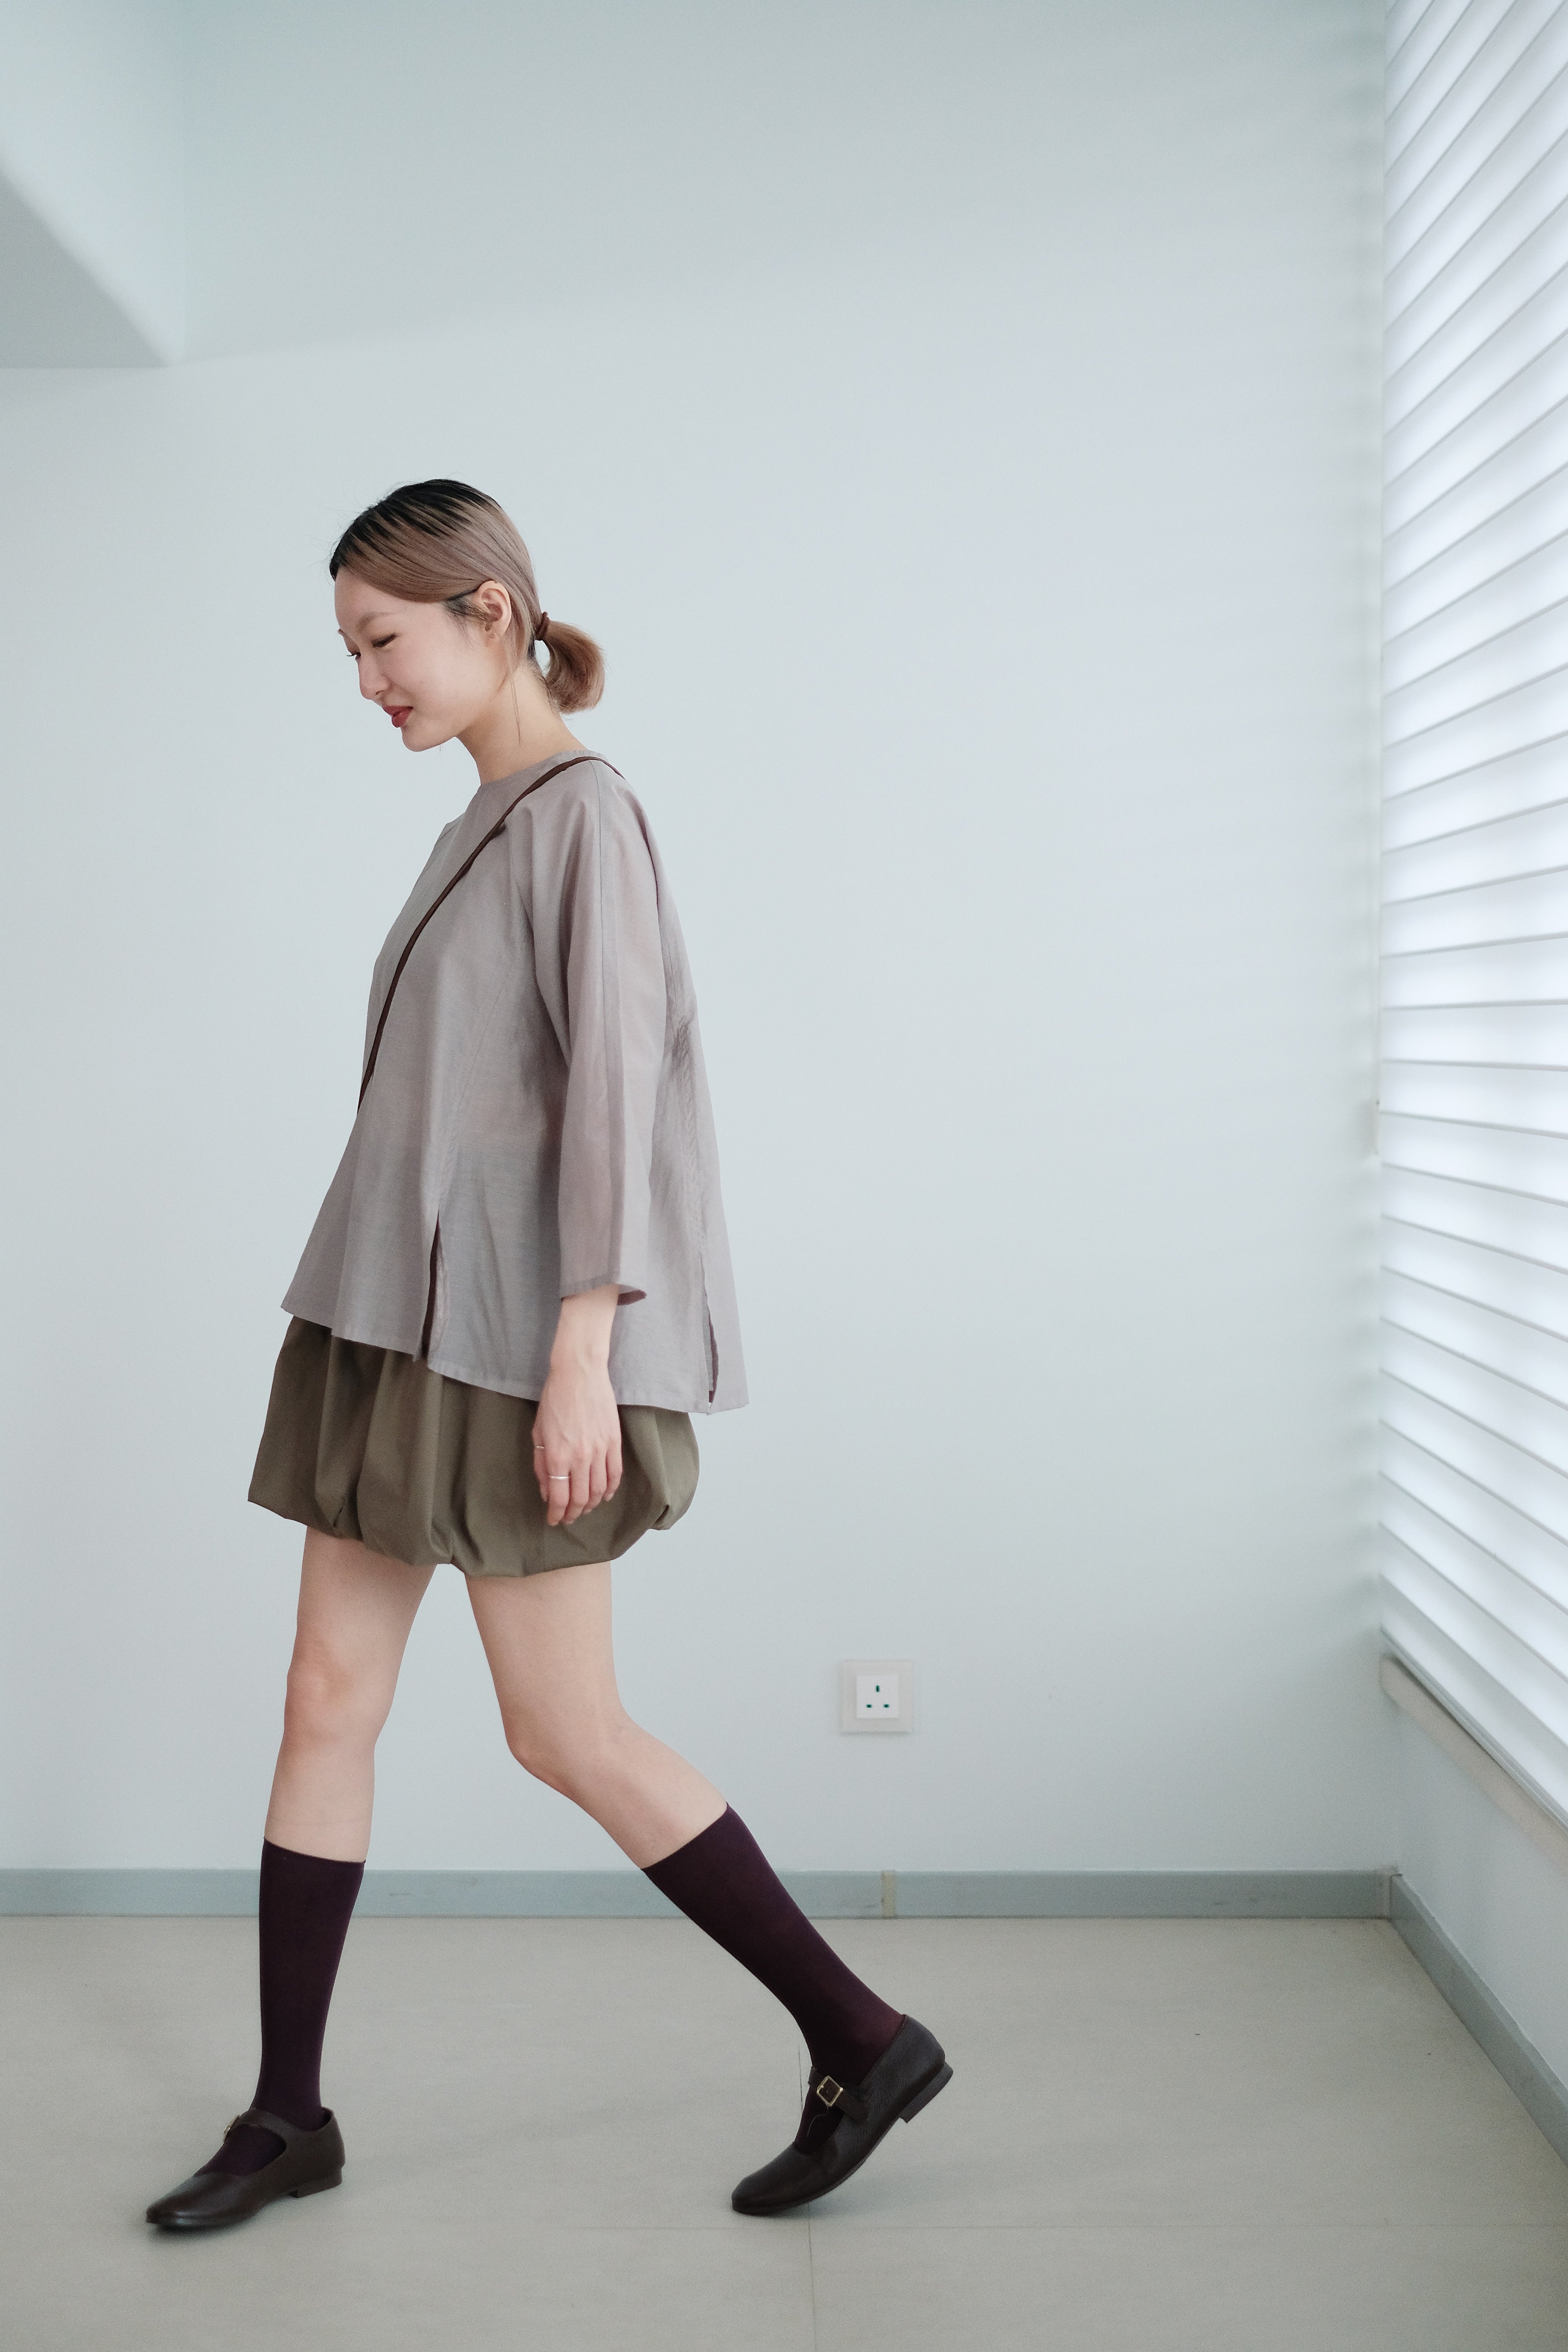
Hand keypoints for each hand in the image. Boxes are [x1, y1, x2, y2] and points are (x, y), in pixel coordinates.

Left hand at [533, 1284, 622, 1525]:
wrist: (579, 1373)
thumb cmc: (554, 1400)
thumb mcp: (538, 1433)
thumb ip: (542, 1465)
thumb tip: (547, 1490)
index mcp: (558, 1456)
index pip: (559, 1497)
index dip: (556, 1514)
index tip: (553, 1520)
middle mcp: (581, 1458)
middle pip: (580, 1499)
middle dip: (572, 1513)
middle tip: (567, 1517)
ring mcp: (600, 1450)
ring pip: (599, 1490)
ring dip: (590, 1505)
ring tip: (583, 1508)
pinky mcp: (614, 1441)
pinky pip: (615, 1474)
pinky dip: (610, 1489)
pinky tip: (604, 1495)